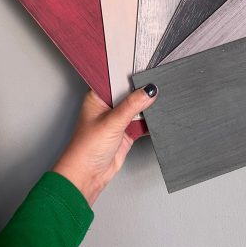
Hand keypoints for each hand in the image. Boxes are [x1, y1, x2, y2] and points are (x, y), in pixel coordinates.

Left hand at [53, 84, 157, 205]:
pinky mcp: (126, 132)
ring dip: (147, 106)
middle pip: (129, 92)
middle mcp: (107, 106)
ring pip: (137, 107)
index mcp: (97, 96)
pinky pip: (142, 121)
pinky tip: (157, 115)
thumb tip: (148, 90)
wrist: (87, 176)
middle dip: (142, 91)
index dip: (131, 75)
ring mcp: (118, 119)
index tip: (146, 70)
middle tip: (155, 85)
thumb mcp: (112, 122)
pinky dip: (149, 120)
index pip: (117, 79)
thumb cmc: (86, 149)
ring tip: (159, 99)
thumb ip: (132, 105)